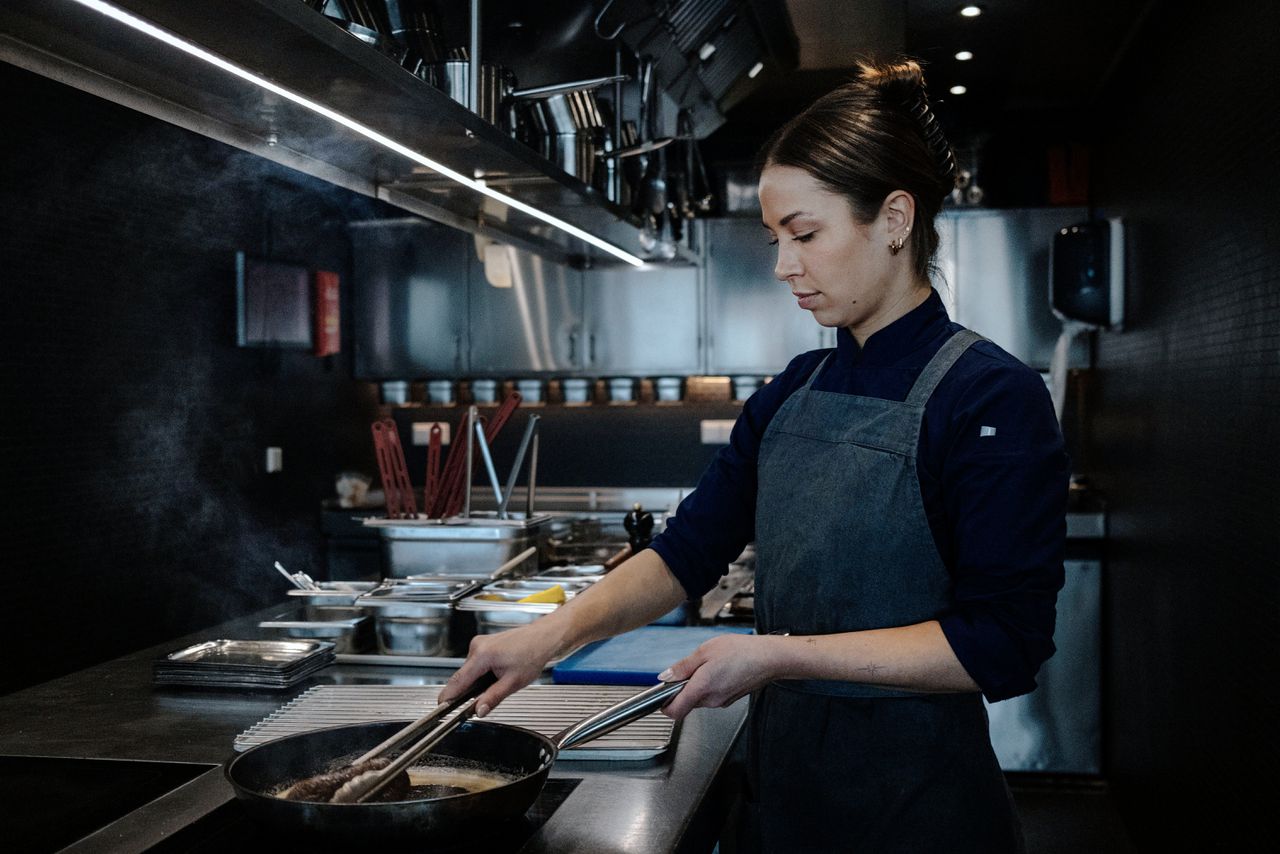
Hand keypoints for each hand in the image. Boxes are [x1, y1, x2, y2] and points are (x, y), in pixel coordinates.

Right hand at [437, 620, 564, 716]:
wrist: (544, 638)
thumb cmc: (532, 654)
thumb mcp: (513, 682)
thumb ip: (493, 698)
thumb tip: (479, 710)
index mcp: (482, 655)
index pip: (458, 680)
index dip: (448, 696)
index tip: (441, 708)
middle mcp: (477, 647)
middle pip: (463, 676)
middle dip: (469, 691)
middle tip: (480, 704)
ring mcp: (479, 644)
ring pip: (470, 671)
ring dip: (478, 682)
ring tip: (498, 683)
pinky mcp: (484, 644)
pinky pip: (476, 664)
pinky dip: (482, 674)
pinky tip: (498, 675)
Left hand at [656, 633, 785, 720]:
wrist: (770, 658)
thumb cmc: (741, 651)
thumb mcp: (705, 651)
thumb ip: (683, 667)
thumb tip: (665, 677)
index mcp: (701, 689)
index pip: (674, 712)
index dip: (664, 705)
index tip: (661, 693)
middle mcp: (711, 700)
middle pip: (686, 702)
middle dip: (683, 688)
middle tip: (691, 667)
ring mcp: (721, 701)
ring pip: (699, 698)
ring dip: (697, 685)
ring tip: (709, 664)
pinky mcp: (730, 698)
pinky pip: (712, 694)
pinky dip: (710, 684)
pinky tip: (720, 668)